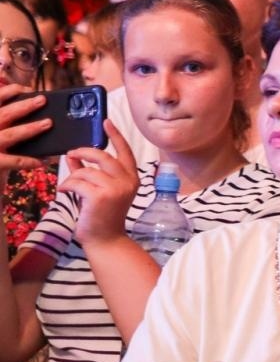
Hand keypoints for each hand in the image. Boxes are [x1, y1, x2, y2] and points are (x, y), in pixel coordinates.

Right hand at [0, 83, 49, 170]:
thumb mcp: (0, 131)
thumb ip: (10, 120)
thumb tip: (38, 111)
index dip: (10, 91)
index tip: (28, 89)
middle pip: (4, 115)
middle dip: (24, 106)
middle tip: (42, 100)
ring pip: (10, 135)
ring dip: (30, 128)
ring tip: (48, 123)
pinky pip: (14, 161)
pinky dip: (30, 160)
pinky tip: (43, 160)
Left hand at [61, 122, 140, 247]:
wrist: (106, 240)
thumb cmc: (102, 216)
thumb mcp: (99, 190)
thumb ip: (89, 172)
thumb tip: (74, 157)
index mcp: (132, 178)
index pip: (125, 152)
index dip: (115, 135)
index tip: (106, 122)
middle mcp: (128, 181)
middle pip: (102, 155)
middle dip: (83, 152)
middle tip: (71, 154)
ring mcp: (116, 188)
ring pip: (86, 171)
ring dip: (72, 177)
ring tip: (69, 187)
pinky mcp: (101, 196)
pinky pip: (77, 181)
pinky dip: (67, 185)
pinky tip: (66, 192)